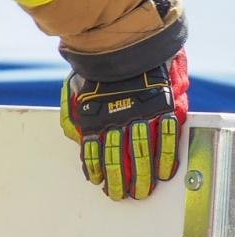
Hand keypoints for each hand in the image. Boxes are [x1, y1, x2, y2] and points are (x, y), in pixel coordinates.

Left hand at [61, 49, 187, 200]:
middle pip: (117, 156)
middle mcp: (117, 116)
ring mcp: (141, 111)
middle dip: (119, 179)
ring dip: (142, 175)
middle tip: (121, 195)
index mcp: (94, 113)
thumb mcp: (74, 86)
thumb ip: (70, 112)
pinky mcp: (162, 105)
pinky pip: (166, 137)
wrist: (123, 40)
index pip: (93, 149)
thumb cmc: (96, 66)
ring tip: (142, 191)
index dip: (95, 168)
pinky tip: (165, 173)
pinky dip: (166, 157)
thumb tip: (71, 135)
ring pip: (141, 152)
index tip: (98, 183)